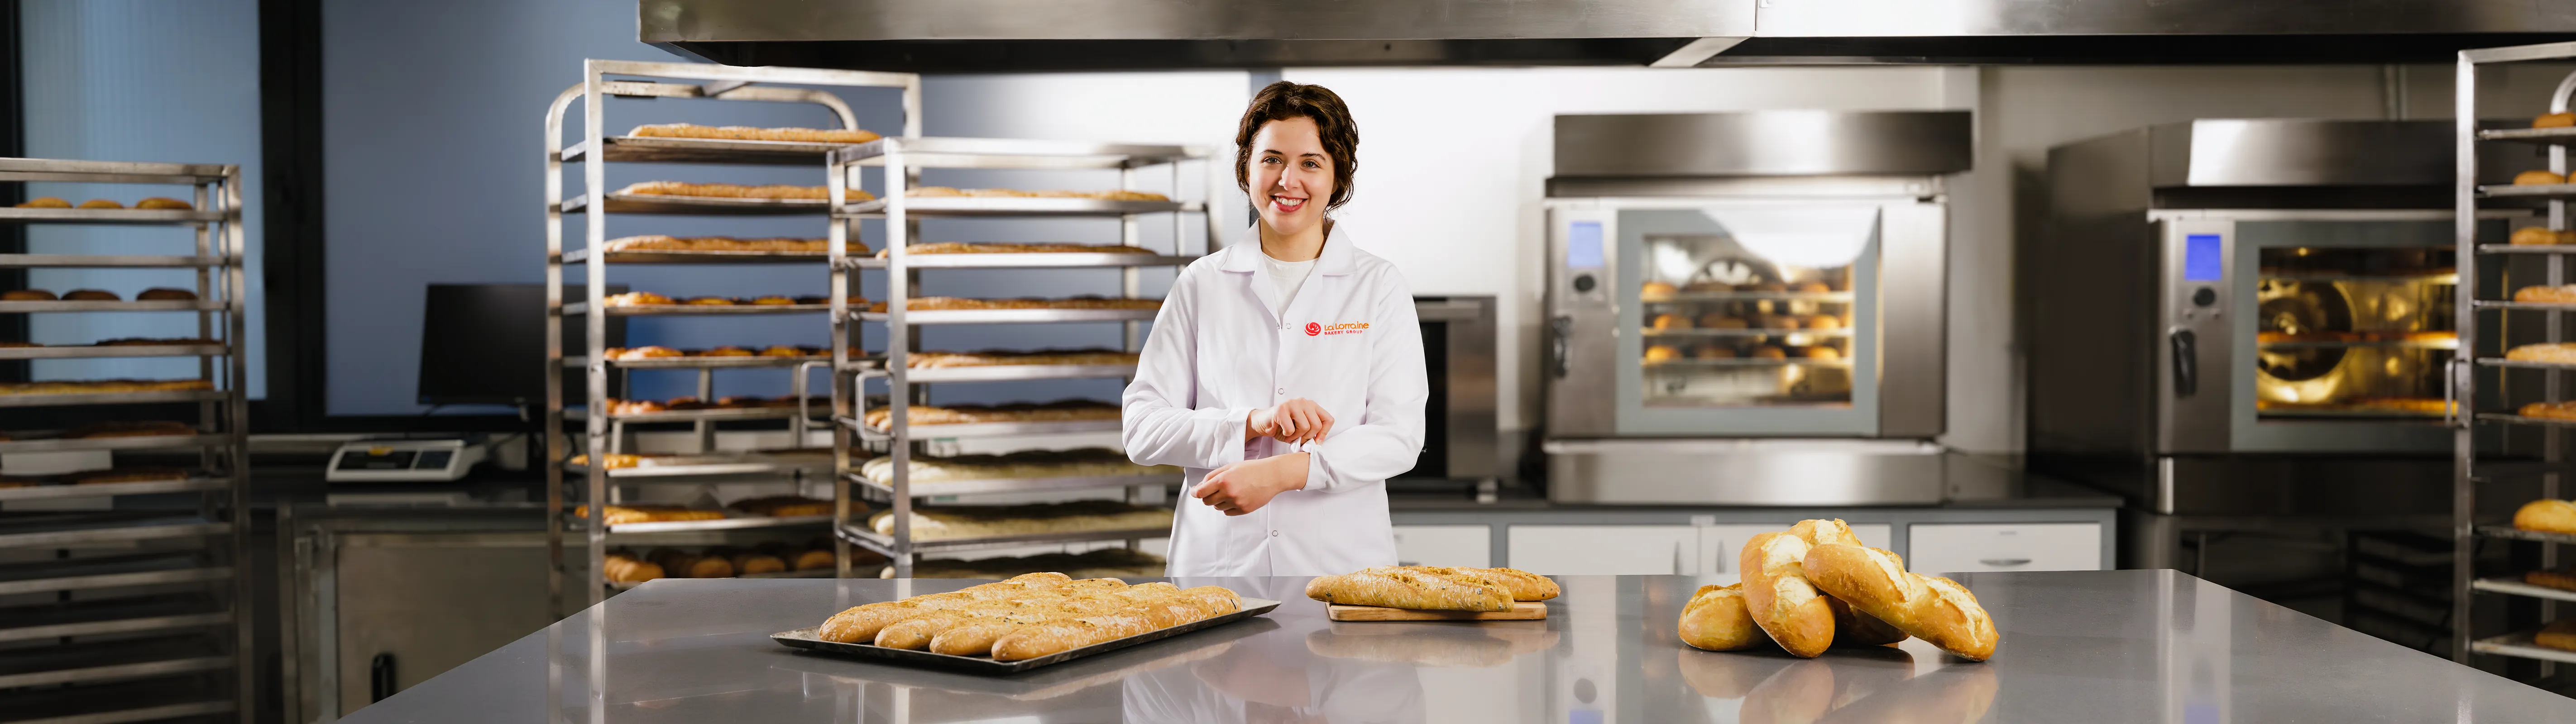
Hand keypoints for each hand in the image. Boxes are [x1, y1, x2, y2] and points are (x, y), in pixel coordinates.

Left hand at [1193, 453, 1308, 515]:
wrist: (1272, 476)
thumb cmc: (1252, 469)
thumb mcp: (1230, 467)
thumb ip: (1213, 476)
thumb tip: (1200, 486)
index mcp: (1223, 480)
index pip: (1201, 492)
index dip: (1196, 493)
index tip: (1196, 492)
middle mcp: (1229, 493)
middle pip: (1207, 502)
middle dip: (1207, 497)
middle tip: (1214, 491)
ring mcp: (1237, 503)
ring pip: (1218, 507)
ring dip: (1220, 501)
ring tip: (1231, 492)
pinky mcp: (1244, 510)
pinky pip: (1228, 512)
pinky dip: (1229, 507)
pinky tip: (1237, 497)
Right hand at [1246, 398, 1333, 443]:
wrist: (1264, 423)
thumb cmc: (1284, 427)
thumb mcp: (1303, 429)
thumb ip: (1313, 432)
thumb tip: (1319, 443)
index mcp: (1312, 406)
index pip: (1328, 420)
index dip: (1324, 434)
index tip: (1315, 441)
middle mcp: (1304, 402)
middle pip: (1316, 425)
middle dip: (1307, 437)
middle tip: (1297, 438)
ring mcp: (1292, 403)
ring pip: (1305, 427)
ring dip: (1296, 436)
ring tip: (1290, 435)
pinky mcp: (1281, 409)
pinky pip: (1291, 429)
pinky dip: (1287, 435)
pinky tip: (1282, 431)